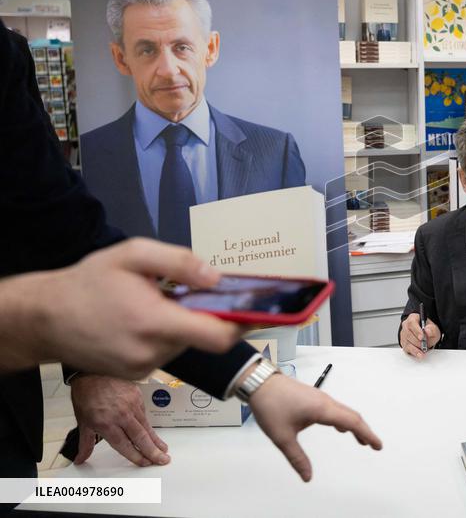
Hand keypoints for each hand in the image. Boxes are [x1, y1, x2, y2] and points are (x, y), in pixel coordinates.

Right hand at [3, 238, 242, 377]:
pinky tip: (142, 319)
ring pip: (183, 345)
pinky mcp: (134, 375)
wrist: (41, 319)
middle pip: (202, 338)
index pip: (217, 337)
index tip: (257, 311)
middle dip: (205, 316)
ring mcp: (142, 369)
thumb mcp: (132, 255)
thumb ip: (179, 263)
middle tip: (194, 293)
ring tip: (155, 303)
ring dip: (182, 325)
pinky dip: (164, 335)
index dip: (242, 325)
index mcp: (154, 323)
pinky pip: (164, 353)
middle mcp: (151, 353)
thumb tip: (216, 277)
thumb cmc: (87, 283)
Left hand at [70, 375, 169, 466]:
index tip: (144, 463)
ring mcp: (132, 405)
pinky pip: (145, 414)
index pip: (124, 445)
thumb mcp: (83, 422)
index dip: (135, 456)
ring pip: (147, 426)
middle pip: (141, 437)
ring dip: (156, 440)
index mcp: (106, 423)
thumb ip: (85, 443)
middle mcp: (121, 415)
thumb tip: (81, 459)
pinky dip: (148, 425)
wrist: (93, 370)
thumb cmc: (86, 394)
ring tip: (164, 449)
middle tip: (163, 460)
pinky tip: (151, 432)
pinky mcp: (138, 396)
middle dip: (153, 451)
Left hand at [248, 373, 381, 481]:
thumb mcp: (282, 437)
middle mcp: (325, 401)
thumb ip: (297, 458)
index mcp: (322, 409)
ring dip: (355, 425)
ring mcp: (320, 398)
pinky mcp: (314, 397)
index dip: (367, 434)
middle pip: (352, 416)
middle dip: (365, 431)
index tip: (377, 445)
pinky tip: (339, 427)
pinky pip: (335, 408)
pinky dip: (344, 419)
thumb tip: (307, 476)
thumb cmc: (270, 406)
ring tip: (360, 439)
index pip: (352, 422)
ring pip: (344, 411)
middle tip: (373, 445)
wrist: (260, 383)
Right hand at [399, 312, 440, 358]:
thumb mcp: (434, 328)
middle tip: (425, 344)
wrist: (426, 336)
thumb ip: (432, 329)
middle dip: (418, 341)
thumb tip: (427, 331)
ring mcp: (404, 335)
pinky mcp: (403, 343)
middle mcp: (406, 326)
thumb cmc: (428, 330)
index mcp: (413, 318)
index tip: (422, 337)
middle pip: (408, 333)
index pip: (412, 323)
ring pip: (407, 342)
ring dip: (417, 347)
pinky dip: (414, 352)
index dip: (416, 330)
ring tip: (424, 349)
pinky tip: (420, 353)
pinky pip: (407, 348)